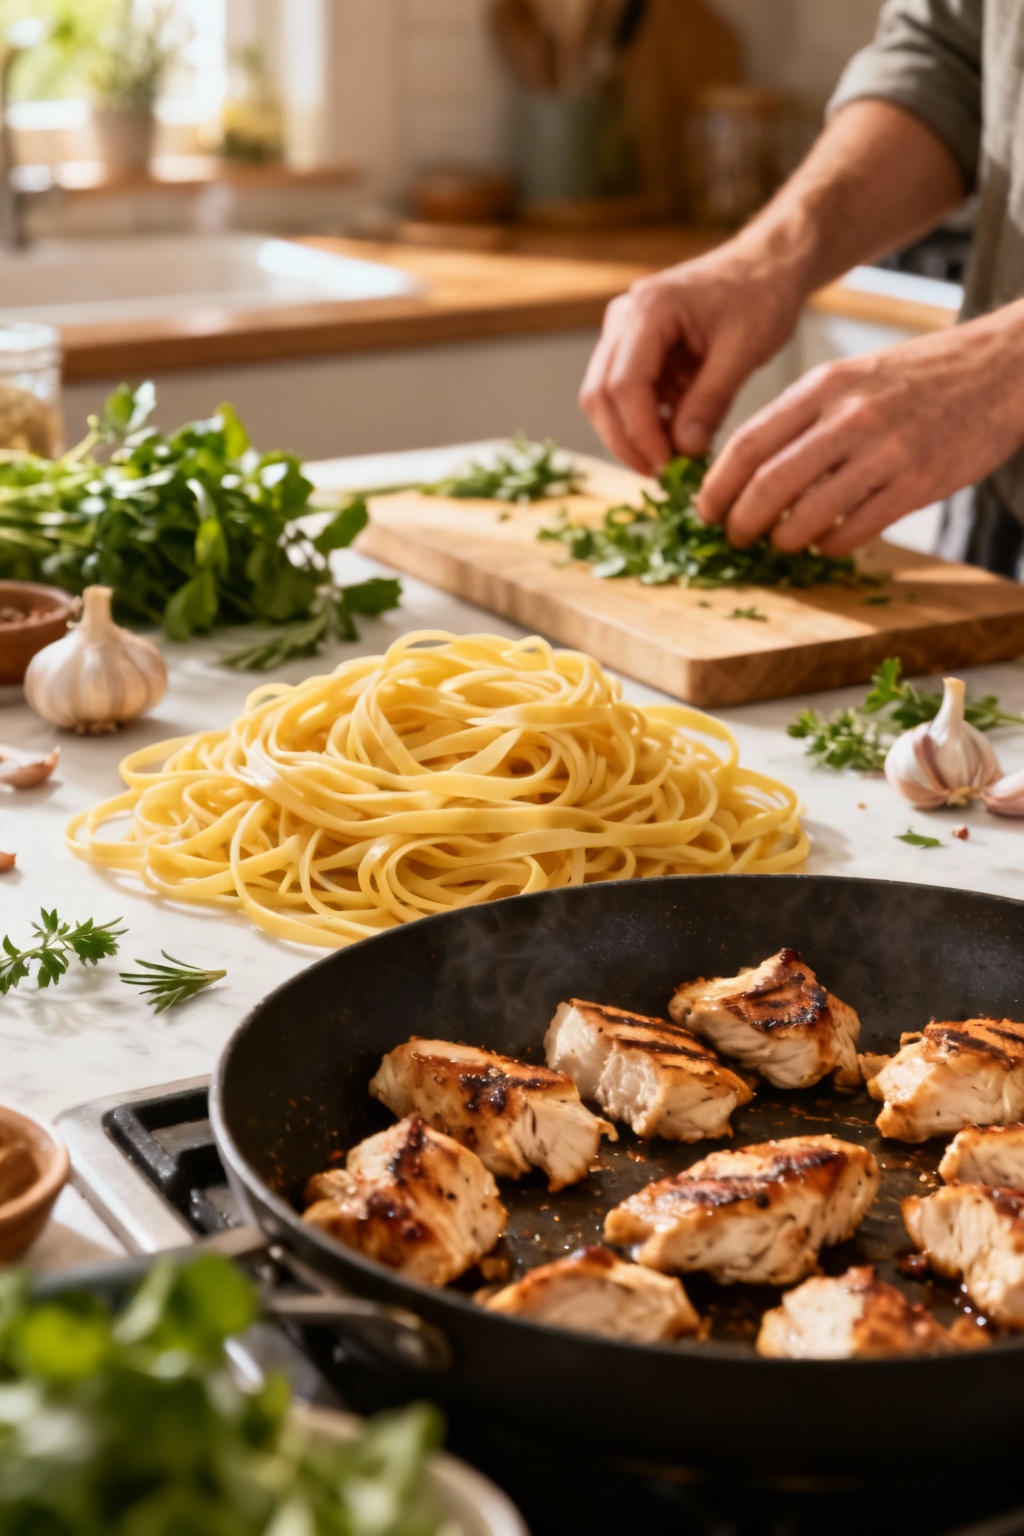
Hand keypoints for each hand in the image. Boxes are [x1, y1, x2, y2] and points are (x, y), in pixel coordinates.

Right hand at [579, 244, 805, 476]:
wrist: (766, 266)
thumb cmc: (761, 296)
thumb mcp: (744, 350)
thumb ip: (711, 400)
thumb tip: (684, 451)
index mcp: (650, 309)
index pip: (623, 384)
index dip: (639, 433)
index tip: (667, 466)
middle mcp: (624, 317)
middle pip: (600, 395)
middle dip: (628, 442)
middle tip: (663, 475)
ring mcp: (623, 332)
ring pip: (604, 399)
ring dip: (632, 435)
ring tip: (672, 460)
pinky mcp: (633, 349)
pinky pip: (624, 395)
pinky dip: (644, 422)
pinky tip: (675, 437)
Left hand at [696, 307, 1023, 555]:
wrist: (1000, 369)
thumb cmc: (918, 378)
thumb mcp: (852, 377)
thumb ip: (804, 417)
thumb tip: (749, 470)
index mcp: (824, 386)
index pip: (748, 444)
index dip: (717, 485)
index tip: (705, 510)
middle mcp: (849, 417)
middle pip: (768, 485)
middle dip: (741, 522)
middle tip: (736, 537)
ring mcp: (884, 452)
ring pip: (807, 516)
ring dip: (784, 540)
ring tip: (781, 542)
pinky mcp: (916, 484)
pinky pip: (853, 532)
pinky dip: (830, 545)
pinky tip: (827, 542)